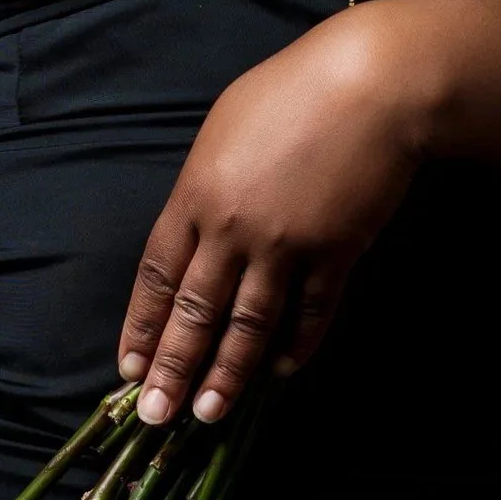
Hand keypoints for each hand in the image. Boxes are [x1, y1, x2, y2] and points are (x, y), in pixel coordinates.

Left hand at [118, 6, 428, 426]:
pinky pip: (310, 311)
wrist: (371, 85)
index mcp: (196, 195)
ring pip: (247, 324)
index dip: (142, 326)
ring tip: (209, 414)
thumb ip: (205, 186)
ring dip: (227, 374)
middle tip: (156, 415)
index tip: (129, 366)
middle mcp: (232, 229)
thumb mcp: (224, 129)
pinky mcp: (335, 253)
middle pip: (195, 311)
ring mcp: (285, 245)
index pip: (157, 276)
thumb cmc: (293, 91)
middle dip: (172, 367)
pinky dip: (295, 344)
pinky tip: (280, 370)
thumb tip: (195, 229)